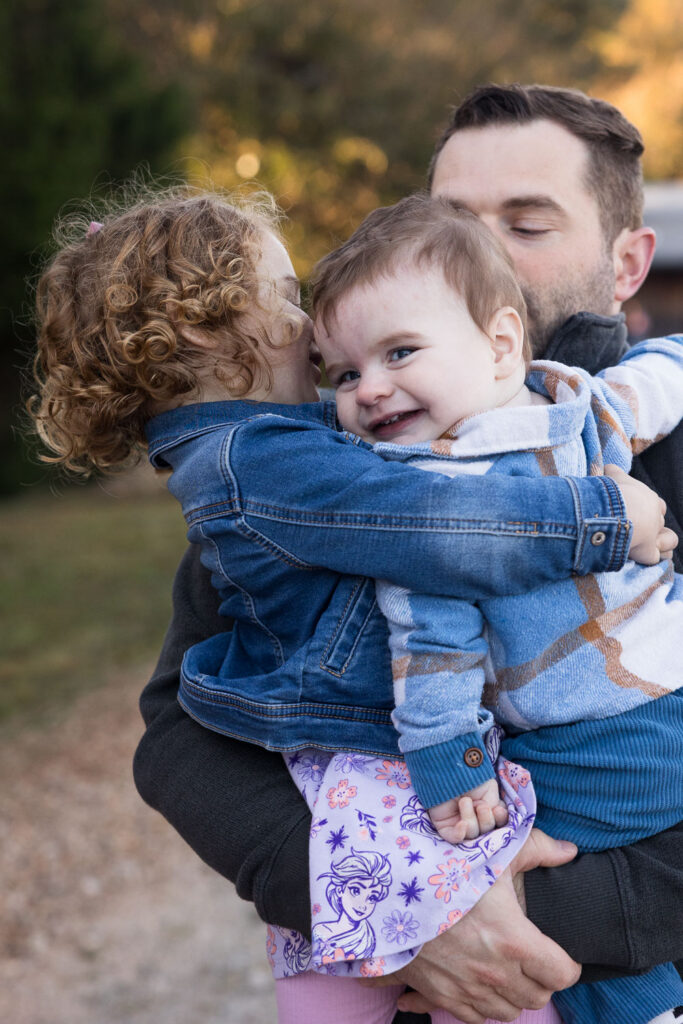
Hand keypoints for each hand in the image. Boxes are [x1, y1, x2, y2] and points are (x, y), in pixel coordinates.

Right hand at [363, 830, 579, 1022]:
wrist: (387, 891)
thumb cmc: (443, 869)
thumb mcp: (491, 852)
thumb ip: (536, 850)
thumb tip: (569, 852)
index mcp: (513, 939)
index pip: (563, 974)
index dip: (567, 963)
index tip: (560, 951)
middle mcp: (494, 972)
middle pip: (539, 996)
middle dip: (542, 979)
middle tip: (534, 956)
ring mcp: (467, 988)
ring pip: (509, 1012)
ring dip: (513, 993)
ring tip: (507, 968)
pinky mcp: (441, 995)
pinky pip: (476, 1018)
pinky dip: (482, 1004)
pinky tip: (478, 981)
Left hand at [430, 778, 507, 843]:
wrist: (450, 770)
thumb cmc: (470, 777)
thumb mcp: (489, 790)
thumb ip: (495, 806)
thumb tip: (498, 818)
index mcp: (486, 809)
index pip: (497, 822)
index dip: (499, 819)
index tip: (498, 810)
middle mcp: (474, 818)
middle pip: (486, 831)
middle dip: (485, 819)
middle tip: (481, 806)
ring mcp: (459, 824)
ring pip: (472, 833)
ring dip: (470, 818)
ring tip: (464, 801)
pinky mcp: (445, 826)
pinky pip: (454, 838)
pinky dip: (459, 833)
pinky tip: (462, 824)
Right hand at [605, 465, 677, 564]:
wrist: (612, 512)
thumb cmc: (612, 493)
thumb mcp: (613, 478)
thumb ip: (613, 473)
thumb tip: (608, 468)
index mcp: (649, 498)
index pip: (657, 504)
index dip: (649, 508)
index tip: (637, 510)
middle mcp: (655, 516)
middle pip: (660, 521)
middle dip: (651, 525)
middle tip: (635, 528)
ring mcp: (653, 535)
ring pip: (669, 539)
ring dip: (662, 541)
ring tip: (649, 543)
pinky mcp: (647, 552)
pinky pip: (656, 557)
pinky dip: (652, 557)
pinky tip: (644, 556)